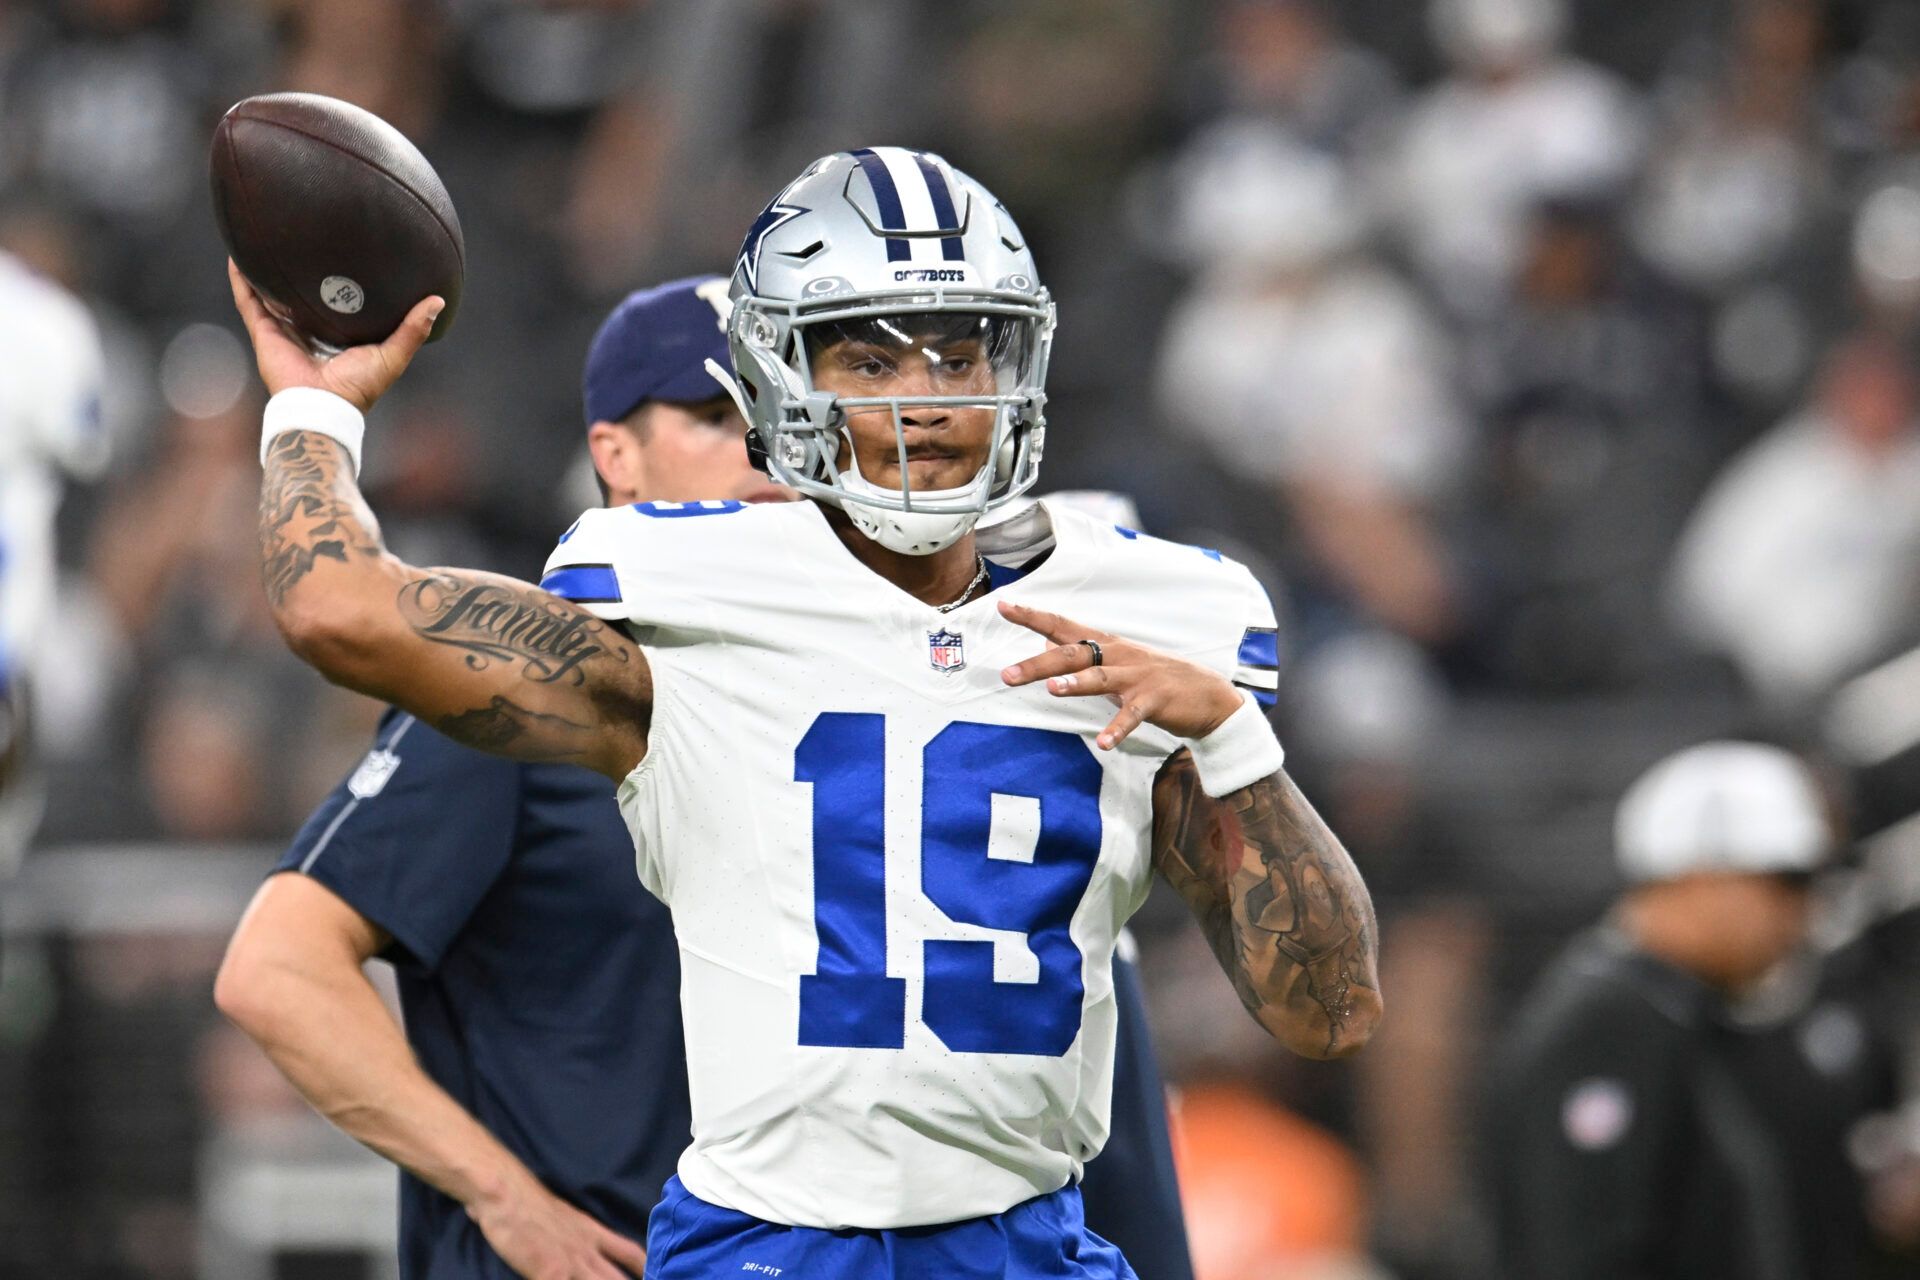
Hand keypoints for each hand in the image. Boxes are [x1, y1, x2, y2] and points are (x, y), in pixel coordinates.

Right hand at [227, 259, 442, 412]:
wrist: (323, 407)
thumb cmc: (358, 387)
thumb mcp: (393, 355)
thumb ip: (413, 329)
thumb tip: (437, 300)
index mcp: (337, 335)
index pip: (337, 303)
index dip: (339, 281)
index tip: (344, 253)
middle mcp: (309, 330)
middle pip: (302, 295)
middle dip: (300, 271)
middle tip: (303, 237)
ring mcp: (284, 330)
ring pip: (271, 294)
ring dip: (265, 269)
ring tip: (263, 238)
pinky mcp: (264, 333)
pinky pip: (248, 300)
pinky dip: (241, 279)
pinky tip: (237, 255)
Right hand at [467, 1175, 647, 1278]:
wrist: (508, 1193)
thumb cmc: (526, 1203)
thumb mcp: (562, 1215)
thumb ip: (572, 1232)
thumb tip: (570, 1241)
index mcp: (591, 1233)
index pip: (629, 1252)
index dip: (644, 1269)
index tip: (653, 1276)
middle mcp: (586, 1249)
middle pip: (617, 1279)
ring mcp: (571, 1264)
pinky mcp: (551, 1273)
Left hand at [999, 600, 1243, 748]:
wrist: (1207, 695)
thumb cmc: (1154, 679)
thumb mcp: (1115, 663)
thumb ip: (1082, 657)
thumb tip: (1045, 647)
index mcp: (1106, 645)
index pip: (1062, 626)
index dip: (1033, 616)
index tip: (1003, 606)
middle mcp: (1118, 655)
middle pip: (1073, 654)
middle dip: (1039, 663)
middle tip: (1007, 675)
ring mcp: (1138, 677)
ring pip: (1101, 678)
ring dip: (1077, 684)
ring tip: (1053, 690)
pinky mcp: (1155, 701)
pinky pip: (1133, 715)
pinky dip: (1118, 729)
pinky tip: (1105, 743)